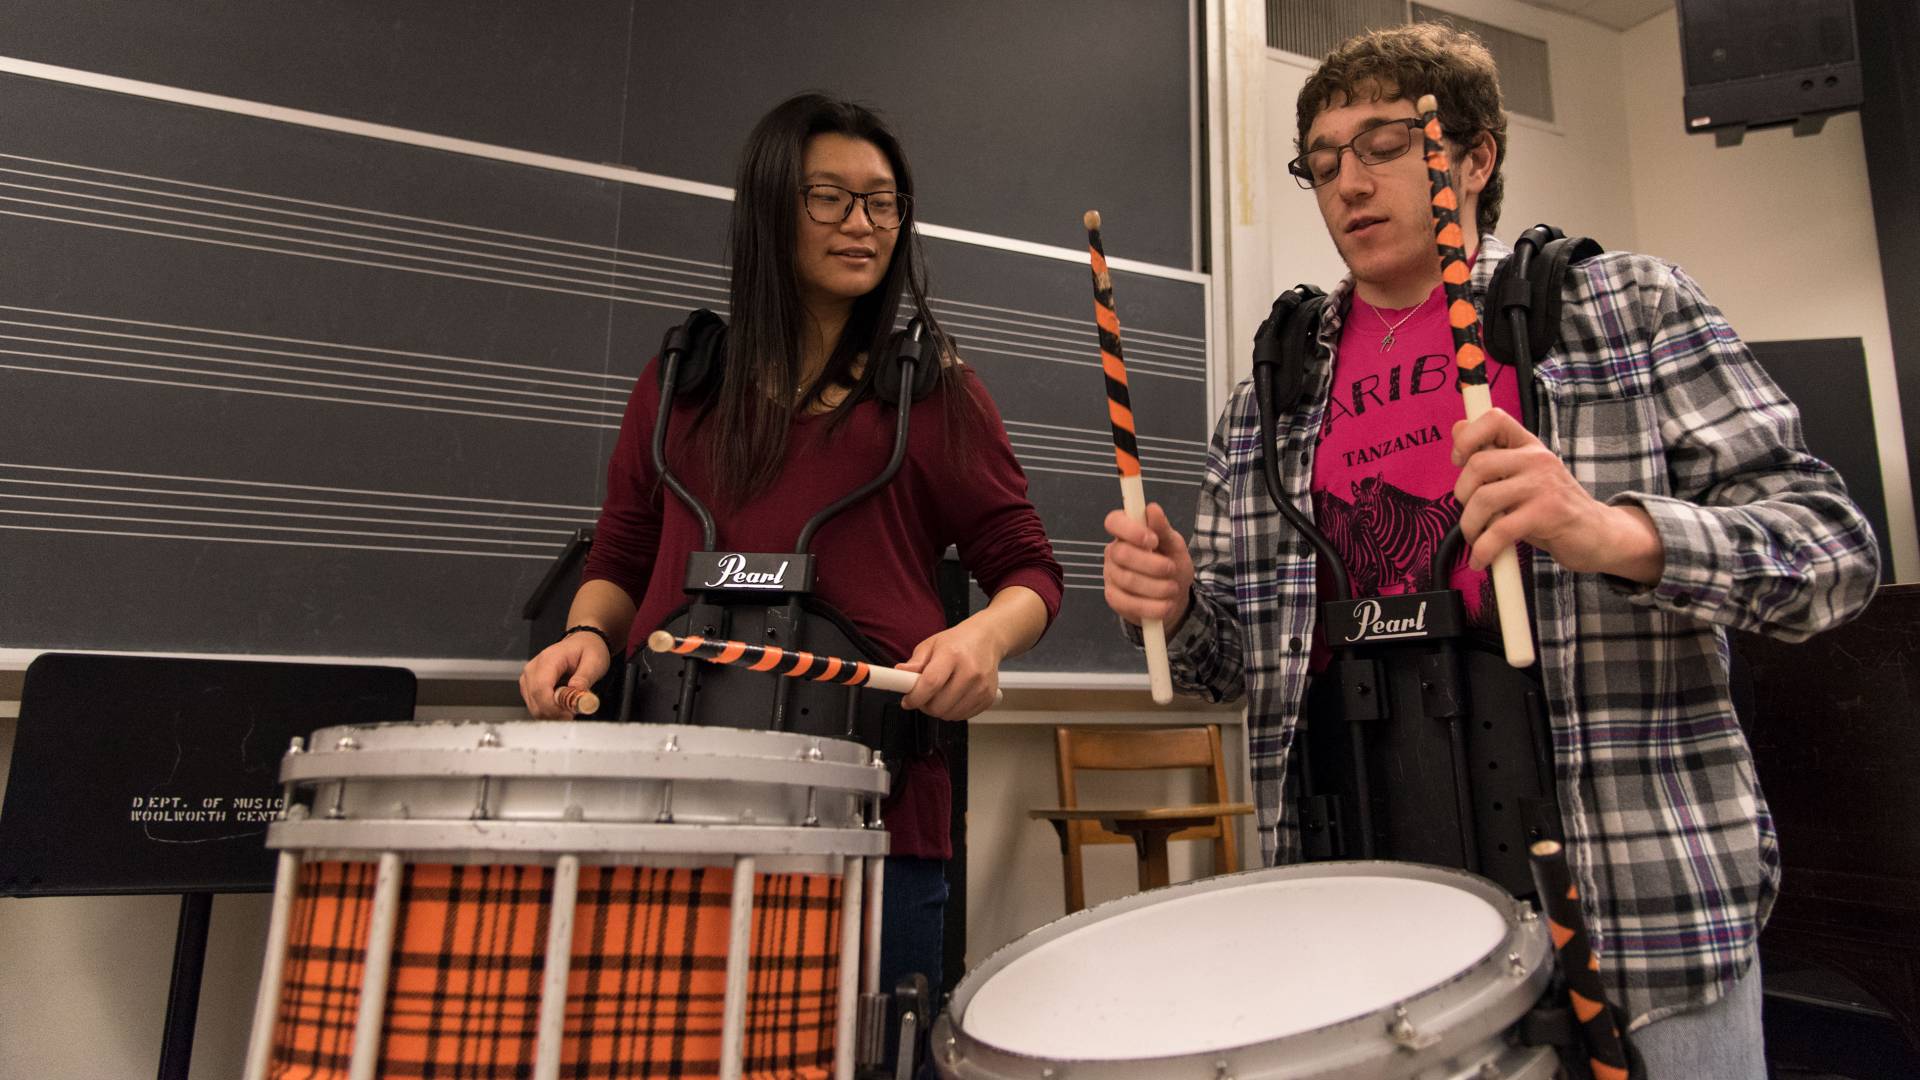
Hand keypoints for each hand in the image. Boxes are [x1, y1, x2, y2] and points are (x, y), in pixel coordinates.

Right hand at [518, 630, 610, 718]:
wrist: (582, 642)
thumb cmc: (588, 649)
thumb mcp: (595, 661)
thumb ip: (585, 677)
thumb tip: (575, 691)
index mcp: (549, 659)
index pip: (541, 688)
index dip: (553, 706)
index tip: (569, 714)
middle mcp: (533, 667)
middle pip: (535, 699)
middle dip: (554, 713)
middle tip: (574, 713)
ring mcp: (528, 677)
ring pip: (533, 706)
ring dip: (552, 713)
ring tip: (570, 707)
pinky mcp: (529, 685)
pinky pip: (535, 705)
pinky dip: (549, 711)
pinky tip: (562, 706)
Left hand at [897, 620, 1003, 721]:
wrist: (987, 639)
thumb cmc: (957, 642)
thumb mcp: (931, 645)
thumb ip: (915, 662)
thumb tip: (899, 673)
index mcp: (952, 654)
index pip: (931, 683)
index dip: (915, 697)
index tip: (907, 701)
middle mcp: (970, 671)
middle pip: (940, 704)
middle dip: (925, 706)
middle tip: (923, 697)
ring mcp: (981, 686)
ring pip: (950, 714)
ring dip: (939, 710)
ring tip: (939, 696)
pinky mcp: (988, 697)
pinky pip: (963, 716)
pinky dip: (953, 712)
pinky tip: (953, 698)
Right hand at [1102, 502, 1193, 627]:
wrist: (1173, 597)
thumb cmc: (1171, 564)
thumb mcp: (1174, 545)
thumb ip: (1163, 529)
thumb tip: (1152, 508)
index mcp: (1126, 533)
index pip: (1114, 521)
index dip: (1130, 529)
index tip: (1152, 540)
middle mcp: (1114, 552)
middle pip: (1122, 554)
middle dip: (1152, 564)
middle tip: (1171, 569)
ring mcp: (1111, 576)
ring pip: (1127, 580)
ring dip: (1157, 587)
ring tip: (1173, 589)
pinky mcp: (1114, 599)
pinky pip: (1129, 603)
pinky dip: (1152, 607)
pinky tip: (1165, 605)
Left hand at [1452, 408, 1663, 583]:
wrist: (1598, 535)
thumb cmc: (1551, 507)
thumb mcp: (1521, 476)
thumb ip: (1492, 455)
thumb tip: (1458, 427)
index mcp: (1529, 446)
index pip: (1494, 418)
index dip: (1468, 436)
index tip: (1459, 461)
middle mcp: (1537, 459)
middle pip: (1478, 464)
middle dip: (1462, 495)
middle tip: (1471, 514)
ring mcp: (1544, 485)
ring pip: (1484, 498)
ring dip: (1470, 525)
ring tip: (1476, 539)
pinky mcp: (1548, 513)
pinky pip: (1500, 530)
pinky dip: (1483, 548)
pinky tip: (1481, 559)